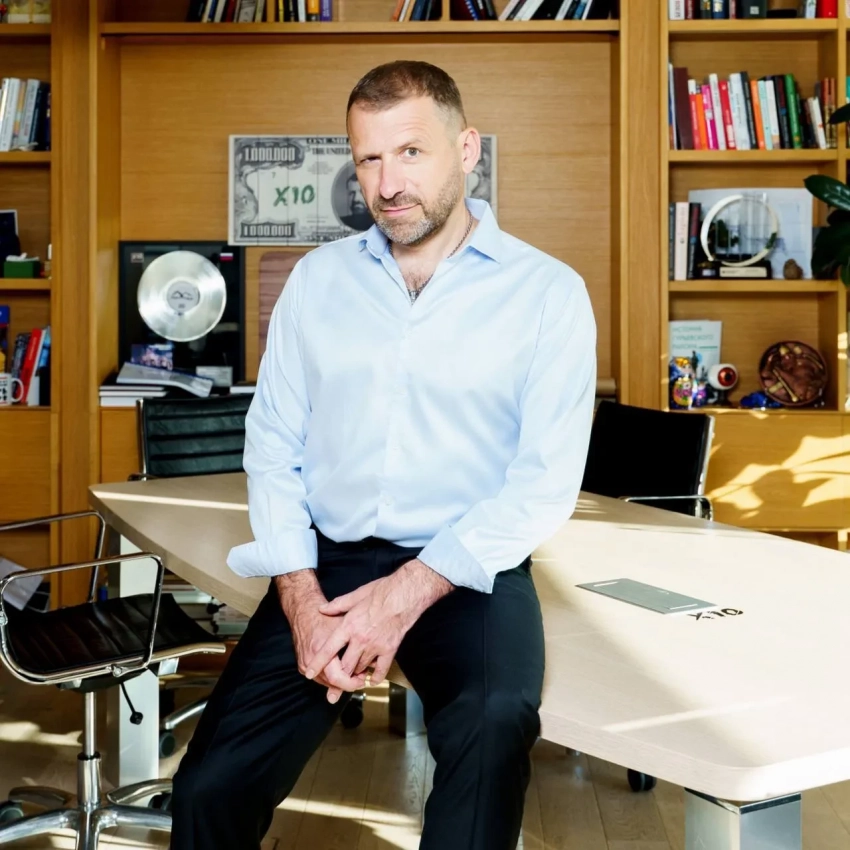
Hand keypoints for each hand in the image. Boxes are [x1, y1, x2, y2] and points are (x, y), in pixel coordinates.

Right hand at [274, 571, 366, 703]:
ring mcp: (305, 663)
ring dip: (341, 682)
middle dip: (349, 683)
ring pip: (326, 683)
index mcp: (321, 647)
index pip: (336, 677)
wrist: (304, 613)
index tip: (362, 680)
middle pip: (332, 683)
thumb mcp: (344, 627)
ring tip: (354, 673)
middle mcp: (311, 658)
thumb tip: (374, 659)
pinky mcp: (302, 666)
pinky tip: (341, 671)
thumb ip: (356, 644)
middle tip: (361, 678)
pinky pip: (319, 679)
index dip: (351, 682)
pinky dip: (331, 679)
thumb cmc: (325, 618)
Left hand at [306, 559, 453, 687]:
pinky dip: (375, 677)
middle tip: (334, 683)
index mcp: (349, 625)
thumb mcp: (356, 595)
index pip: (328, 649)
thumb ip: (337, 605)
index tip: (309, 673)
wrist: (405, 594)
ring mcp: (375, 646)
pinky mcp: (390, 649)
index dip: (317, 663)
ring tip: (352, 676)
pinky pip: (381, 670)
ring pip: (360, 668)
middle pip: (344, 666)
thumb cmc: (382, 591)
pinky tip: (371, 679)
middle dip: (338, 676)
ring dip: (355, 674)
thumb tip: (322, 608)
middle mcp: (360, 639)